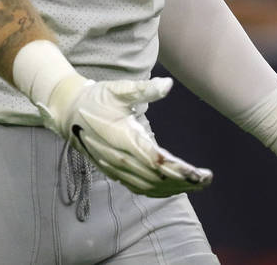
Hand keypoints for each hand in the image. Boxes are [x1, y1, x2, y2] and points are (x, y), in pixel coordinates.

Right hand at [41, 75, 212, 196]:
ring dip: (174, 188)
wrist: (69, 113)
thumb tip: (168, 84)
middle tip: (207, 179)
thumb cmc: (96, 98)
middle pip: (157, 177)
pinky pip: (139, 187)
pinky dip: (158, 191)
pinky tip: (173, 188)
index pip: (157, 160)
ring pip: (149, 186)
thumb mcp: (119, 89)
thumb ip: (144, 89)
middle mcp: (120, 158)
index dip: (180, 170)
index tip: (201, 173)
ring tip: (197, 185)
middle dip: (184, 181)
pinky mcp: (114, 172)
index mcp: (124, 138)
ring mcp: (116, 168)